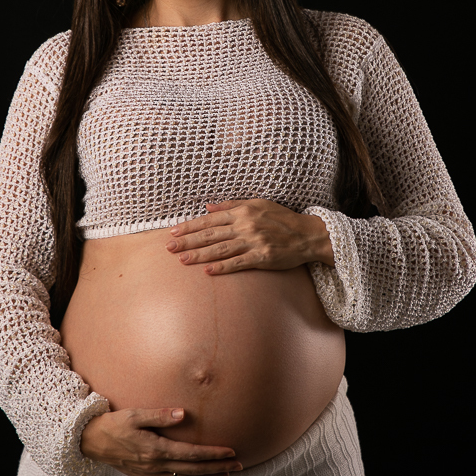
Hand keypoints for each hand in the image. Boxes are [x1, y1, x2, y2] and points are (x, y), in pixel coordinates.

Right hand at [80, 407, 241, 475]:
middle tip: (239, 465)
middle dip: (218, 467)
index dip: (213, 453)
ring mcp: (151, 473)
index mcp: (155, 449)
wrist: (92, 441)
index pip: (191, 453)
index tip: (231, 451)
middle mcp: (155, 465)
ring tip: (227, 474)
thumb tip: (182, 414)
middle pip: (193, 469)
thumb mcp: (135, 415)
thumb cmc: (114, 424)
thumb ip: (159, 415)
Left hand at [166, 199, 332, 274]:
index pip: (210, 219)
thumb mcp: (258, 204)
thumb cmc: (282, 218)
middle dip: (188, 241)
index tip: (174, 231)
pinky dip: (222, 267)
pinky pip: (238, 263)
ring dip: (199, 255)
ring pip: (220, 249)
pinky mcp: (262, 257)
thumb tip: (208, 206)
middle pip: (211, 234)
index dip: (190, 226)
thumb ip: (232, 206)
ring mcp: (253, 242)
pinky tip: (207, 272)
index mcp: (243, 212)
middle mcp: (245, 225)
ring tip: (182, 260)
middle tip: (168, 247)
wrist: (307, 234)